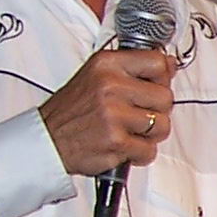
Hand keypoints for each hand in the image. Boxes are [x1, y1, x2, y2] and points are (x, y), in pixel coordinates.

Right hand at [39, 49, 174, 176]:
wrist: (46, 139)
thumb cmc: (73, 109)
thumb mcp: (95, 74)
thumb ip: (132, 68)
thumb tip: (170, 64)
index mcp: (107, 64)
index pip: (158, 63)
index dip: (163, 78)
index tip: (155, 86)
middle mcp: (110, 86)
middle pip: (165, 97)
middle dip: (157, 111)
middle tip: (137, 115)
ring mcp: (113, 115)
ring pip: (162, 125)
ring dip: (150, 134)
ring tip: (130, 132)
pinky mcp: (115, 141)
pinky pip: (149, 150)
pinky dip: (139, 153)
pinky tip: (124, 146)